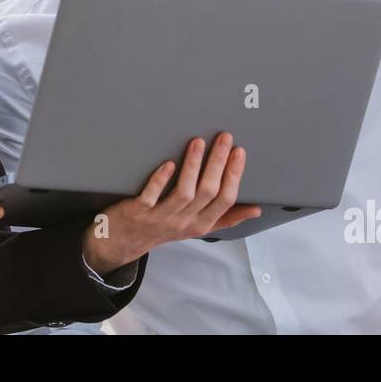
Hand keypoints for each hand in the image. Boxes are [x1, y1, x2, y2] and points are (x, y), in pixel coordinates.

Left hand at [81, 132, 260, 275]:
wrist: (125, 242)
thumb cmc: (164, 229)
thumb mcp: (197, 227)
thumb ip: (226, 218)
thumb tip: (255, 209)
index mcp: (201, 224)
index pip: (225, 200)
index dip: (234, 175)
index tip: (239, 152)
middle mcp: (184, 222)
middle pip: (208, 192)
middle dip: (218, 163)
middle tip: (224, 139)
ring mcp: (161, 217)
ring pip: (183, 192)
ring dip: (193, 166)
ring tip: (198, 142)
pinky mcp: (139, 212)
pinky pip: (152, 196)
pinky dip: (160, 179)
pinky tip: (168, 163)